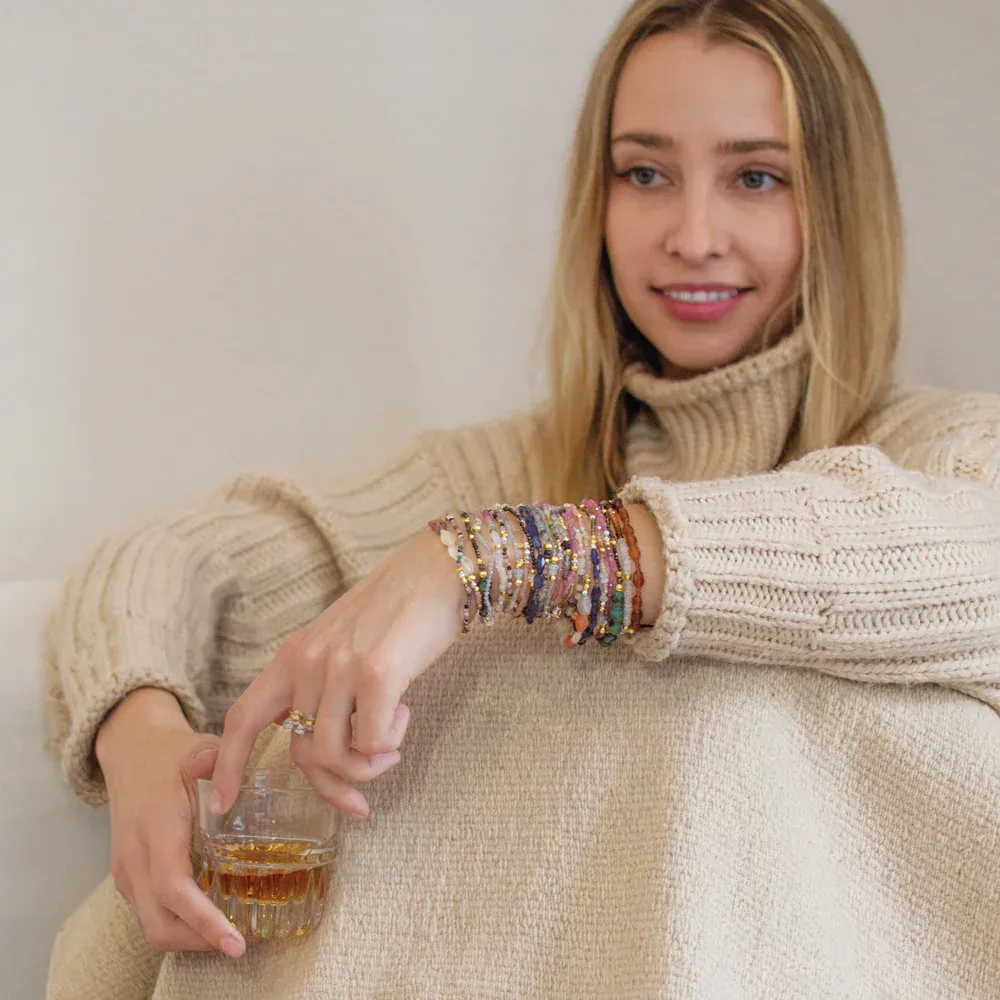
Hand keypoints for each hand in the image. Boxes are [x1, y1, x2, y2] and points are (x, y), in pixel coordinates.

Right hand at [96, 689, 246, 957]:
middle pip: (160, 923)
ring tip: (232, 932)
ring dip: (190, 936)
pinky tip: (210, 913)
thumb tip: (231, 778)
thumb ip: (216, 763)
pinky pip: (150, 912)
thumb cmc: (171, 753)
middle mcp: (134, 858)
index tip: (235, 940)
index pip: (174, 889)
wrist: (131, 750)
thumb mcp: (198, 750)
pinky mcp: (127, 874)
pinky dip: (178, 923)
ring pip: (152, 924)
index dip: (203, 920)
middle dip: (200, 941)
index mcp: (155, 830)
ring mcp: (126, 869)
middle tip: (243, 942)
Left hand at [210, 529, 465, 817]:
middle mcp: (308, 662)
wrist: (436, 572)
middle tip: (360, 802)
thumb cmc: (396, 611)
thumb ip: (319, 683)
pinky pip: (372, 742)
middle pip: (300, 754)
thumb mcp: (339, 643)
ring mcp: (339, 668)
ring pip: (334, 755)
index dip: (229, 764)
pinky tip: (404, 714)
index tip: (225, 804)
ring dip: (368, 765)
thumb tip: (310, 737)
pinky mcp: (377, 674)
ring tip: (392, 742)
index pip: (243, 717)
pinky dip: (391, 742)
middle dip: (332, 788)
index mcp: (293, 656)